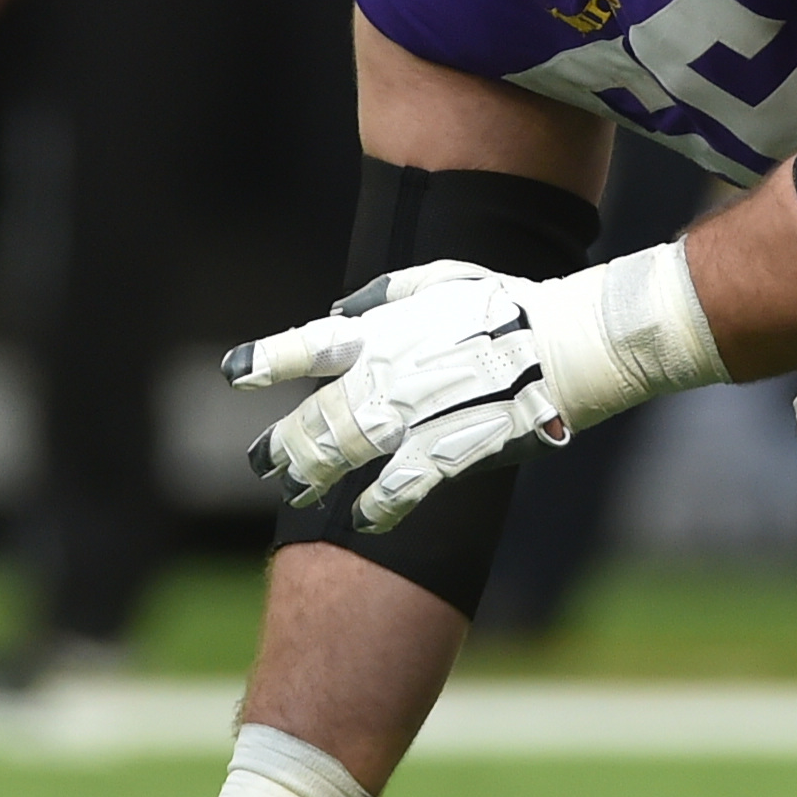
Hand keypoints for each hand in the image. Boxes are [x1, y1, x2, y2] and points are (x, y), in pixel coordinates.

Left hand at [237, 262, 559, 530]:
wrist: (562, 344)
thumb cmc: (505, 306)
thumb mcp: (439, 279)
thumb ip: (384, 296)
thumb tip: (339, 309)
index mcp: (381, 332)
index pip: (309, 346)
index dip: (267, 359)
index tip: (235, 373)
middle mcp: (383, 375)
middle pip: (316, 416)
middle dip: (284, 442)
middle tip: (263, 461)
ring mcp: (410, 418)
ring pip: (342, 454)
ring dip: (313, 474)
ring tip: (295, 491)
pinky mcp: (443, 452)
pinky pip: (395, 488)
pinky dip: (375, 506)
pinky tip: (361, 518)